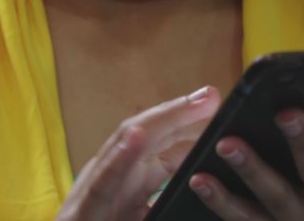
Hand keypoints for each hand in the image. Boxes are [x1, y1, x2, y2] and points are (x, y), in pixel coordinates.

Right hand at [57, 85, 221, 220]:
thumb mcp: (145, 217)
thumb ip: (166, 203)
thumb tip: (204, 188)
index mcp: (130, 184)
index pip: (162, 147)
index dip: (190, 127)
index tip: (219, 111)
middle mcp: (112, 178)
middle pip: (149, 136)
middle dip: (179, 114)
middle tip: (211, 96)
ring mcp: (94, 190)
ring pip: (123, 145)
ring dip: (157, 122)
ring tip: (187, 104)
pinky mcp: (84, 211)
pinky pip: (102, 182)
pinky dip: (119, 158)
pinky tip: (136, 137)